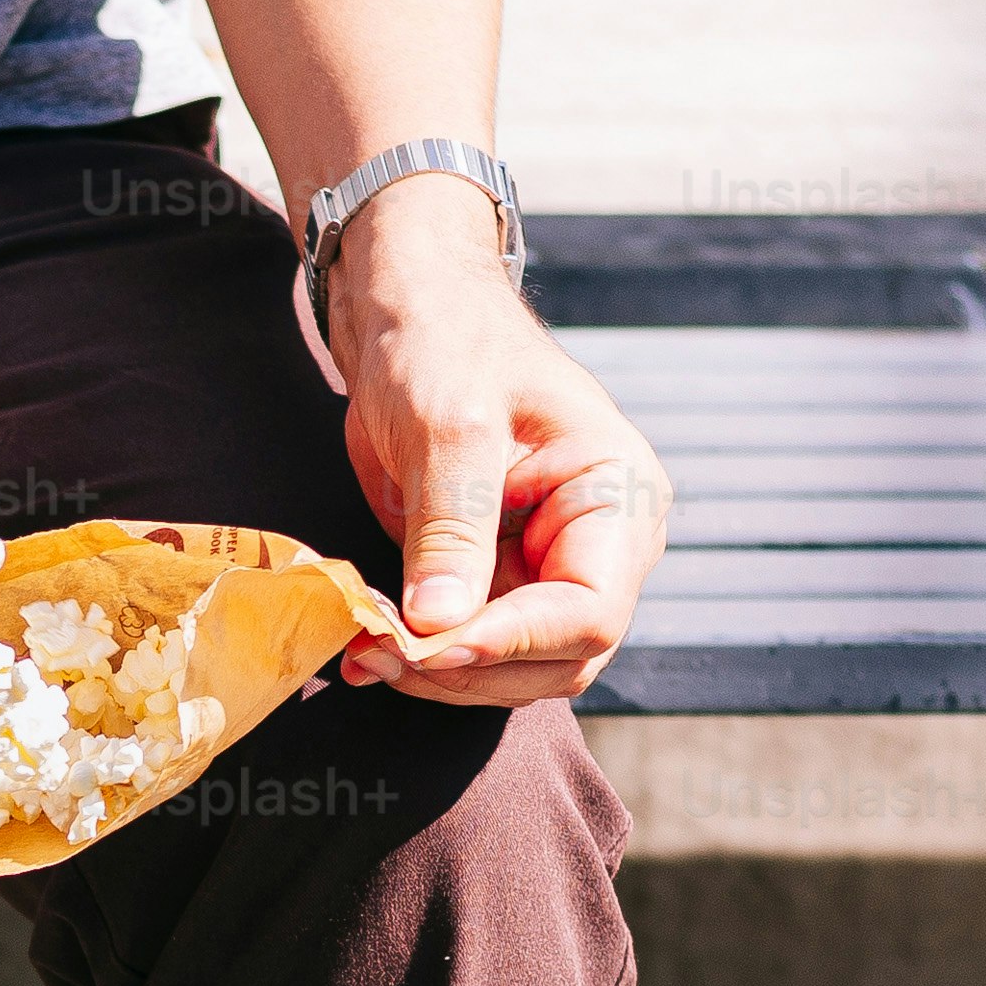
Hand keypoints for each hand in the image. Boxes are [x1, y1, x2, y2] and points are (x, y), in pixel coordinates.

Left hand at [324, 182, 667, 707]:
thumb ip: (450, 527)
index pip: (589, 610)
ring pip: (515, 668)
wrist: (408, 310)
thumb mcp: (449, 424)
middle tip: (381, 654)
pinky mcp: (497, 578)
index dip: (510, 642)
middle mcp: (599, 543)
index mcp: (618, 496)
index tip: (428, 643)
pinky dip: (423, 657)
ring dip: (442, 674)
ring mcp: (548, 567)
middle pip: (557, 657)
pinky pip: (472, 646)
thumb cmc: (446, 339)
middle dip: (470, 667)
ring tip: (366, 653)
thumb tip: (438, 625)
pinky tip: (370, 648)